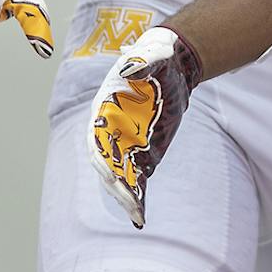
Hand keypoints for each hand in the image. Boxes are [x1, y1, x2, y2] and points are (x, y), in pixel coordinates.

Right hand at [87, 26, 203, 227]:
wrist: (173, 66)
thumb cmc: (157, 55)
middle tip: (130, 204)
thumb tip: (132, 65)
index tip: (112, 175)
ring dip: (127, 196)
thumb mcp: (154, 54)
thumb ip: (144, 60)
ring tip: (138, 216)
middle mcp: (110, 132)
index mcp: (104, 110)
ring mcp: (126, 144)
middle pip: (108, 165)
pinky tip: (141, 217)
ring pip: (121, 176)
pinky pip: (137, 179)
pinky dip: (138, 197)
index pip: (97, 141)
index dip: (103, 159)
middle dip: (116, 185)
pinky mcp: (143, 153)